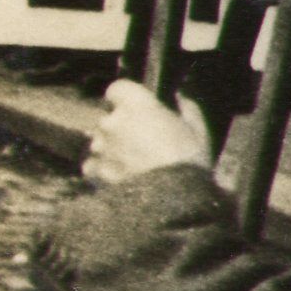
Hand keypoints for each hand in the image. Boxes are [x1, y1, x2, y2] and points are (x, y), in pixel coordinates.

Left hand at [83, 79, 212, 188]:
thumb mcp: (197, 131)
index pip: (117, 89)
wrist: (173, 201)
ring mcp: (101, 145)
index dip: (124, 98)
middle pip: (107, 118)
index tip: (133, 108)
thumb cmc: (189, 162)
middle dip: (119, 128)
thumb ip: (187, 109)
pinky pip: (92, 164)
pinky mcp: (95, 168)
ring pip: (99, 141)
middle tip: (139, 143)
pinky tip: (121, 178)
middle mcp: (113, 120)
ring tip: (133, 165)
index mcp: (137, 105)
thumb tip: (181, 97)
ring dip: (110, 149)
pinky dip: (102, 169)